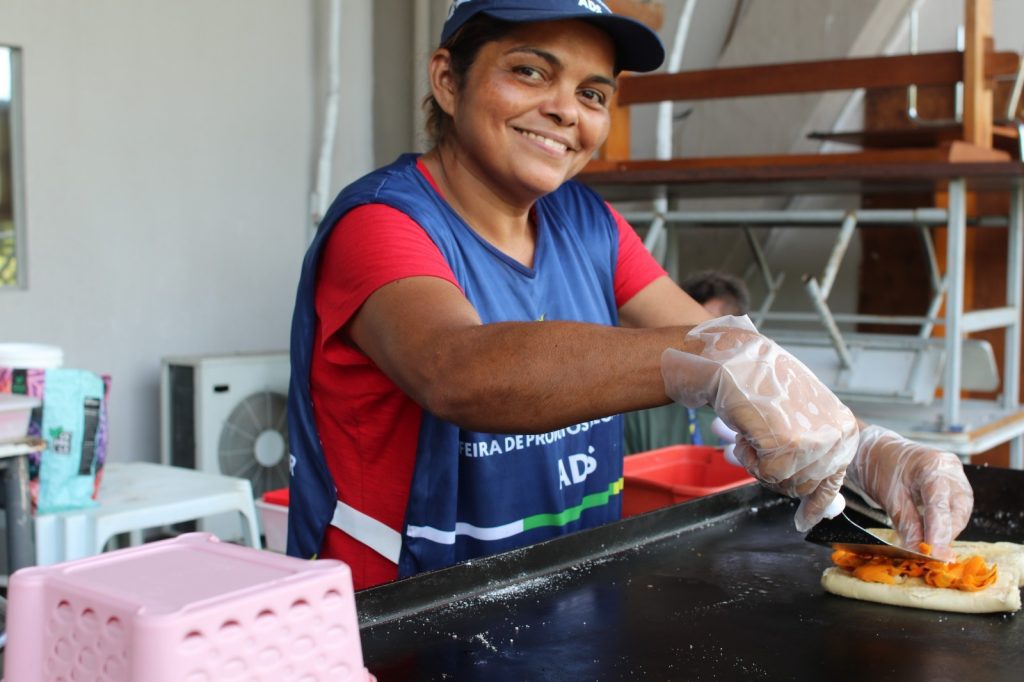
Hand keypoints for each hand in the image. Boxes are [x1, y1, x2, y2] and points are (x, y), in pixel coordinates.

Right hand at [661, 315, 858, 531]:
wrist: (733, 360)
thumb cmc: (761, 384)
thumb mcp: (799, 421)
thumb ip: (816, 461)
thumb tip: (832, 509)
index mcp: (844, 427)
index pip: (833, 480)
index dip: (815, 502)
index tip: (804, 519)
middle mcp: (836, 434)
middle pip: (804, 486)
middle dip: (777, 474)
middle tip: (760, 445)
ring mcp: (814, 440)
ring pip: (784, 484)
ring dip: (760, 464)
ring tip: (754, 432)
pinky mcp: (787, 445)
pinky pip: (764, 475)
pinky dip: (748, 458)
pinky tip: (745, 433)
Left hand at [845, 424, 972, 560]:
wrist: (877, 450)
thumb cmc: (880, 468)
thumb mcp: (890, 498)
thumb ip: (907, 525)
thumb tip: (918, 550)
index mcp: (933, 466)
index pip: (940, 504)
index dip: (938, 531)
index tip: (933, 553)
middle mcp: (951, 469)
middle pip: (957, 511)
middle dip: (944, 535)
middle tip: (930, 554)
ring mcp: (956, 475)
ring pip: (960, 513)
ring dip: (946, 532)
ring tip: (929, 546)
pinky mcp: (955, 484)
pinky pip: (957, 509)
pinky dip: (946, 524)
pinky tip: (933, 534)